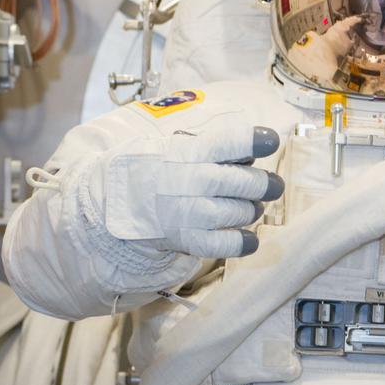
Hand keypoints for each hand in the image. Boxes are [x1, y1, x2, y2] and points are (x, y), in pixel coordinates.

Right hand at [99, 122, 281, 258]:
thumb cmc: (153, 169)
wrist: (112, 201)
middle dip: (264, 184)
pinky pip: (222, 244)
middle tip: (273, 185)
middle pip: (241, 182)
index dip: (254, 140)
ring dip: (252, 211)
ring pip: (237, 212)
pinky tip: (250, 240)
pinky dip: (242, 243)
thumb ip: (213, 146)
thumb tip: (252, 151)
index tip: (272, 139)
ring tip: (252, 208)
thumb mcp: (175, 145)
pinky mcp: (184, 238)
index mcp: (187, 151)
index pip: (227, 142)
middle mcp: (189, 180)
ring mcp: (186, 212)